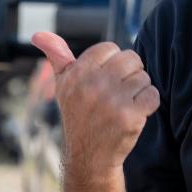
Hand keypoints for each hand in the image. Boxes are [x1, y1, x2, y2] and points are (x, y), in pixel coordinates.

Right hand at [31, 31, 159, 171]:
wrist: (89, 157)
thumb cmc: (79, 116)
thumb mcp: (63, 86)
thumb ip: (57, 57)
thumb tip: (39, 34)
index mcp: (76, 74)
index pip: (110, 48)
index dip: (113, 63)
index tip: (106, 79)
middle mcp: (92, 85)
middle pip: (131, 59)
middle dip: (130, 74)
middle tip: (119, 92)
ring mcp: (112, 101)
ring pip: (144, 77)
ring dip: (139, 90)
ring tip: (124, 104)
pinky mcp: (130, 116)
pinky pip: (153, 95)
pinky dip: (149, 104)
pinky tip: (134, 114)